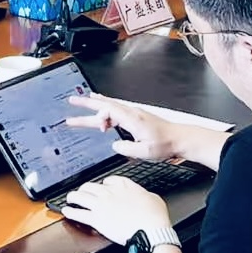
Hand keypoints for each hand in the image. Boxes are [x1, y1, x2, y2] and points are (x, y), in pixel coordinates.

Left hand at [60, 175, 172, 245]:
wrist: (149, 230)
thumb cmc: (154, 217)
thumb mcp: (154, 198)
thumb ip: (144, 195)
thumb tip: (145, 197)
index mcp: (124, 186)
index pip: (109, 180)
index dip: (104, 183)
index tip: (102, 186)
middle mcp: (110, 193)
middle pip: (90, 186)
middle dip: (85, 188)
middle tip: (83, 191)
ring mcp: (101, 205)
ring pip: (81, 196)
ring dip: (73, 196)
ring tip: (70, 198)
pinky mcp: (96, 219)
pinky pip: (78, 214)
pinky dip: (70, 212)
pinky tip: (66, 211)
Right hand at [66, 93, 180, 161]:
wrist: (179, 139)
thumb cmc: (165, 144)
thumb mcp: (145, 152)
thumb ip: (127, 149)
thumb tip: (115, 146)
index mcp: (132, 119)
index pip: (109, 110)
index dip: (97, 115)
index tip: (97, 127)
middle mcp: (132, 113)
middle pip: (105, 105)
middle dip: (87, 103)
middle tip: (72, 100)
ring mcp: (134, 114)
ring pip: (110, 107)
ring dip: (95, 106)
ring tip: (82, 102)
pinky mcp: (136, 118)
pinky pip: (117, 111)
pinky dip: (106, 110)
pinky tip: (102, 112)